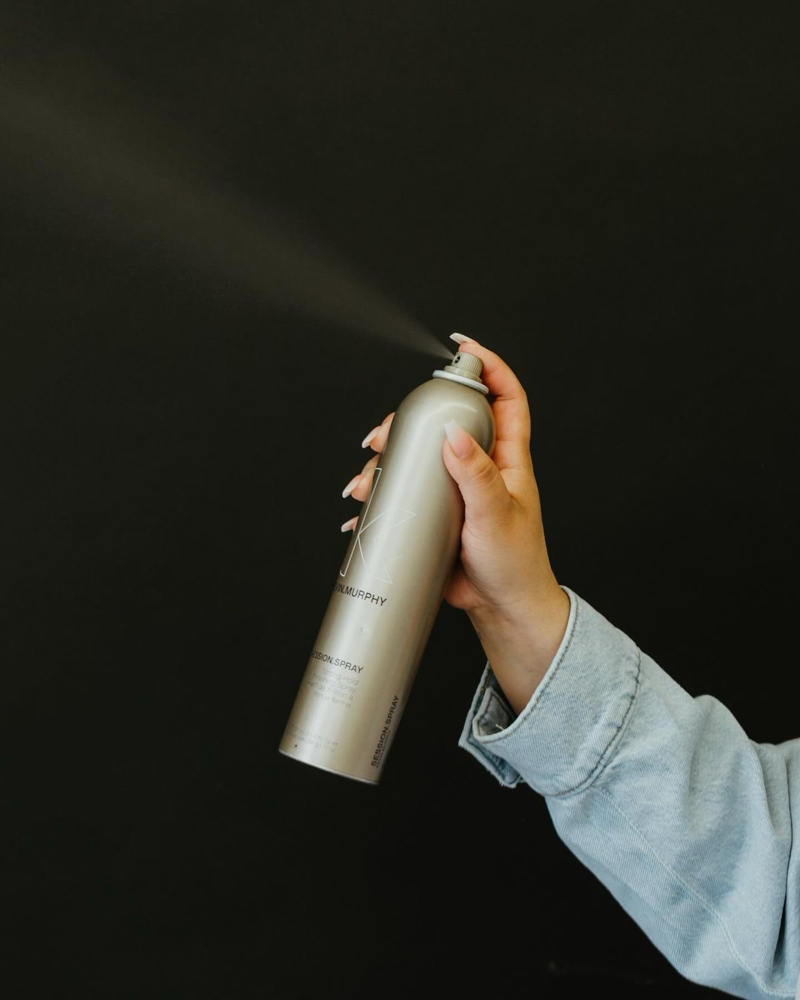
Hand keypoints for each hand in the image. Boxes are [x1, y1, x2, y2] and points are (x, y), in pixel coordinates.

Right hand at [341, 334, 569, 712]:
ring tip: (364, 480)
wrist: (501, 609)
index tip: (462, 346)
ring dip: (385, 462)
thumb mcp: (497, 515)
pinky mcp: (434, 513)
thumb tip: (453, 431)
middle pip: (445, 421)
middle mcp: (479, 466)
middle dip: (410, 418)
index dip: (488, 366)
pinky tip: (361, 506)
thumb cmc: (514, 563)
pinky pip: (403, 492)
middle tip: (384, 431)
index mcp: (506, 458)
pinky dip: (378, 496)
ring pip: (416, 457)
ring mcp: (455, 489)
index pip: (504, 397)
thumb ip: (477, 473)